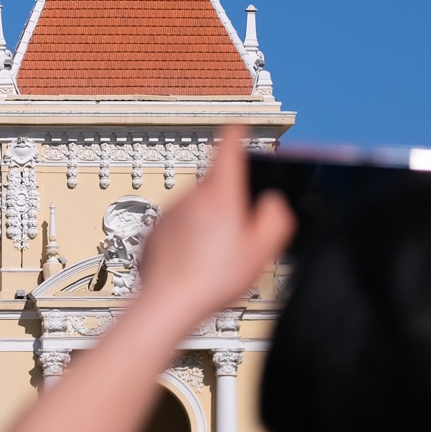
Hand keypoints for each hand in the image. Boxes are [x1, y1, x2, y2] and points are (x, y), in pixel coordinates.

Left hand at [133, 126, 295, 321]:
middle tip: (240, 235)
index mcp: (220, 193)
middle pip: (215, 185)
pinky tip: (197, 264)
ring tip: (216, 259)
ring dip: (208, 224)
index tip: (240, 129)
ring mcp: (169, 212)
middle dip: (229, 202)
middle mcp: (191, 195)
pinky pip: (178, 227)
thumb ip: (276, 216)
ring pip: (196, 208)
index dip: (238, 135)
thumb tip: (272, 201)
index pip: (228, 146)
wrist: (169, 303)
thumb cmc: (214, 278)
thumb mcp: (262, 249)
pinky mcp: (155, 230)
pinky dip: (188, 239)